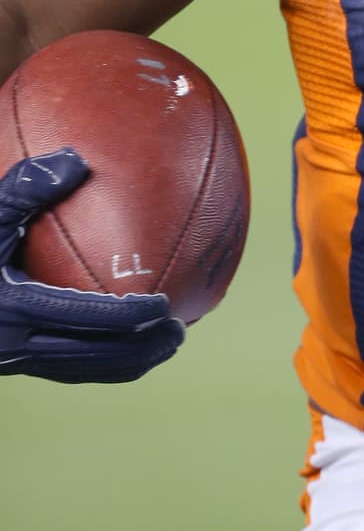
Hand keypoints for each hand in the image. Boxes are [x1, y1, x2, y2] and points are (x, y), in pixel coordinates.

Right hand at [0, 149, 183, 383]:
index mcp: (12, 308)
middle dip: (140, 351)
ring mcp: (12, 360)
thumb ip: (24, 190)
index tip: (165, 306)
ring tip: (164, 346)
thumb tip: (75, 158)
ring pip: (81, 372)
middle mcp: (14, 343)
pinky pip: (64, 371)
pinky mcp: (10, 365)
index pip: (85, 318)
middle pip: (93, 357)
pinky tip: (122, 348)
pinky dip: (100, 364)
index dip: (130, 318)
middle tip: (179, 333)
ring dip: (126, 364)